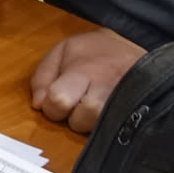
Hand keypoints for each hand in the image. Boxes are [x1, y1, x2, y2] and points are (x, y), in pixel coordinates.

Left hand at [29, 28, 145, 133]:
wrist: (133, 43)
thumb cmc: (93, 51)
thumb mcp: (61, 52)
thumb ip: (42, 77)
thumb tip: (38, 105)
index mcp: (83, 71)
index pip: (59, 100)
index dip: (52, 106)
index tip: (57, 100)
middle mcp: (105, 87)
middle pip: (81, 120)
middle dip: (74, 118)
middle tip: (78, 105)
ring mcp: (124, 101)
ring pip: (100, 127)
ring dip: (91, 124)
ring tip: (93, 109)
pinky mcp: (135, 110)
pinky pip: (117, 128)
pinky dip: (108, 126)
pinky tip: (106, 115)